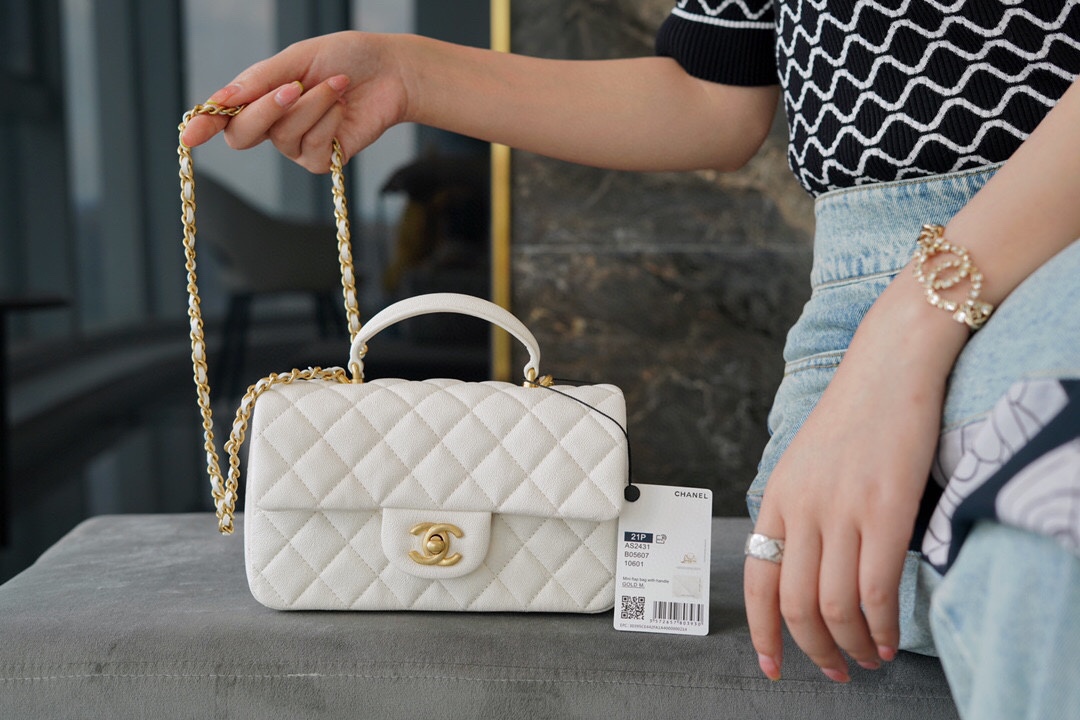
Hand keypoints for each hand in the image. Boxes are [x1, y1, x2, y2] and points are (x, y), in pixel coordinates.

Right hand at [180, 31, 405, 172]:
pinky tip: (342, 108)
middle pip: (242, 136)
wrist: (389, 72)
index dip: (204, 125)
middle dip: (264, 110)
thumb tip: (220, 101)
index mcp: (260, 95)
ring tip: (335, 86)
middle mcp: (273, 124)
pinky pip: (312, 148)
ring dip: (311, 106)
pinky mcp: (322, 159)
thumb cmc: (343, 59)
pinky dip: (328, 122)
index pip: (223, 116)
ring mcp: (296, 145)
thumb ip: (258, 80)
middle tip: (292, 87)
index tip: (189, 136)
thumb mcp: (296, 59)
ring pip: (283, 137)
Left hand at [744, 268, 967, 681]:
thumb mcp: (805, 463)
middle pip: (794, 602)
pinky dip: (880, 624)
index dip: (762, 632)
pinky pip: (876, 587)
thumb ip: (799, 512)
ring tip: (865, 659)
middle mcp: (801, 507)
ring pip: (834, 604)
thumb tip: (802, 568)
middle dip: (810, 649)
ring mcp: (842, 508)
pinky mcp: (886, 507)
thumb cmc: (853, 414)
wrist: (890, 363)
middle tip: (832, 670)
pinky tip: (886, 637)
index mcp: (776, 497)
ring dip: (849, 645)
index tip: (772, 665)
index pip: (756, 579)